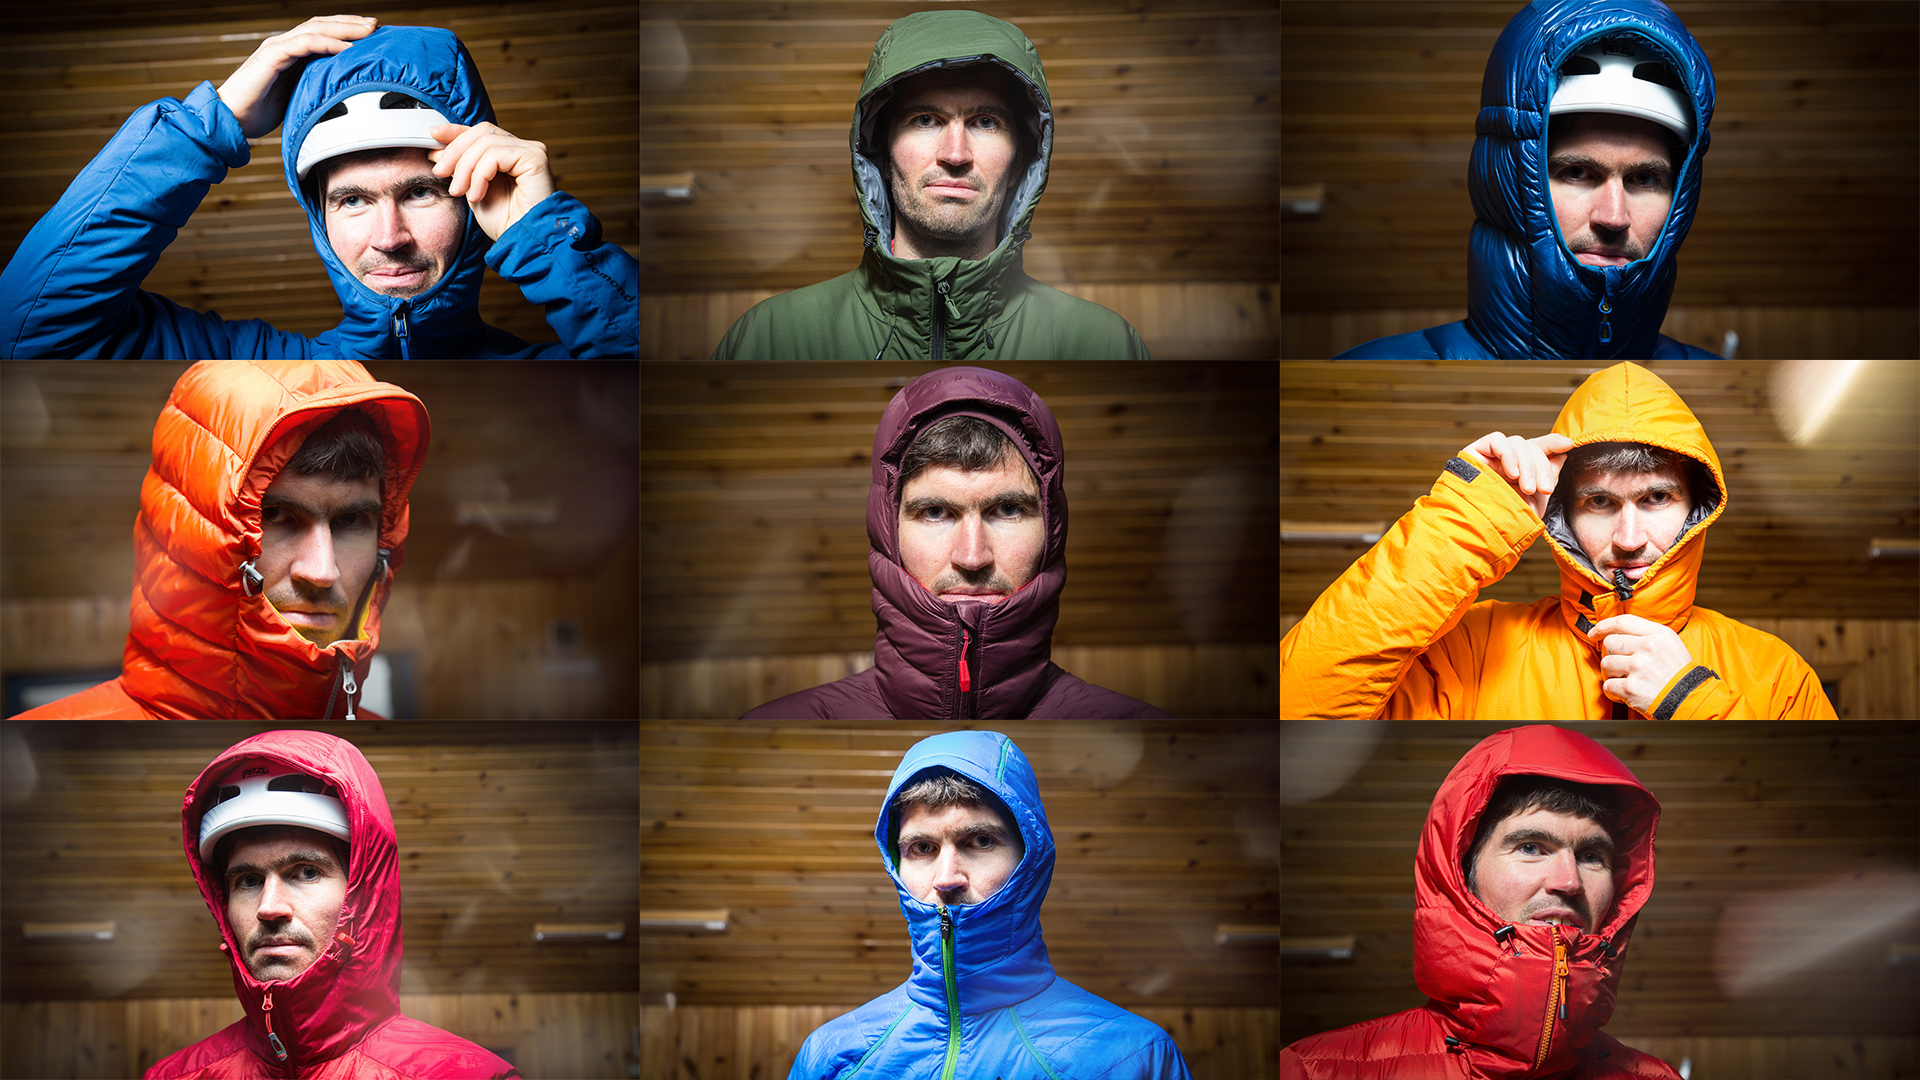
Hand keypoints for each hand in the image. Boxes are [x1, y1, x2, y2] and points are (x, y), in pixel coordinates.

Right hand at [217, 15, 377, 138]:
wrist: (231, 119)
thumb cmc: (260, 112)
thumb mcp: (296, 98)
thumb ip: (313, 88)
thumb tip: (341, 96)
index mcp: (290, 53)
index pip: (322, 33)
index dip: (347, 31)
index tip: (372, 34)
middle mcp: (284, 44)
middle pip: (322, 24)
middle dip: (351, 23)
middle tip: (376, 25)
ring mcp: (277, 47)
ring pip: (316, 29)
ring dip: (344, 28)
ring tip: (368, 31)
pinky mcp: (272, 56)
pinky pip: (305, 44)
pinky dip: (328, 44)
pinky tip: (347, 49)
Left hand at [428, 122, 553, 240]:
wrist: (523, 243)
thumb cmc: (505, 223)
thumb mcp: (473, 189)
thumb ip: (460, 168)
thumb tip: (437, 151)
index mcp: (510, 153)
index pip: (480, 132)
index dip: (455, 131)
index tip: (432, 135)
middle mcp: (523, 148)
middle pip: (481, 132)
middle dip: (455, 151)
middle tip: (440, 172)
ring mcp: (531, 152)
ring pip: (485, 143)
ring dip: (465, 168)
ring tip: (459, 192)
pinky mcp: (536, 159)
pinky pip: (496, 155)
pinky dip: (480, 175)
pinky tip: (477, 195)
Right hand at [1460, 431, 1576, 518]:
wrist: (1483, 531)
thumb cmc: (1508, 522)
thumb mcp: (1537, 499)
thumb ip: (1549, 475)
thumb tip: (1561, 454)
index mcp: (1520, 471)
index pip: (1537, 449)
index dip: (1553, 443)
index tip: (1568, 445)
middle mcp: (1505, 463)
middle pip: (1531, 446)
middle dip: (1541, 466)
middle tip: (1542, 489)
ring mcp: (1490, 458)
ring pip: (1517, 443)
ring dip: (1527, 465)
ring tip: (1526, 487)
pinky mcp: (1475, 453)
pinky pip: (1497, 440)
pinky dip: (1509, 454)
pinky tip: (1511, 474)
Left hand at [1590, 614, 1693, 714]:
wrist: (1690, 700)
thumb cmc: (1679, 674)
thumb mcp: (1671, 644)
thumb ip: (1647, 635)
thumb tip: (1618, 632)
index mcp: (1658, 634)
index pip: (1622, 622)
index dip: (1603, 626)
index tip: (1594, 632)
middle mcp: (1648, 647)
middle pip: (1609, 642)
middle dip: (1610, 655)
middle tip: (1620, 666)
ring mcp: (1638, 667)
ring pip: (1605, 663)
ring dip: (1611, 674)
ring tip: (1625, 679)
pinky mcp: (1631, 687)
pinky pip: (1607, 685)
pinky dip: (1613, 692)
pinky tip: (1625, 692)